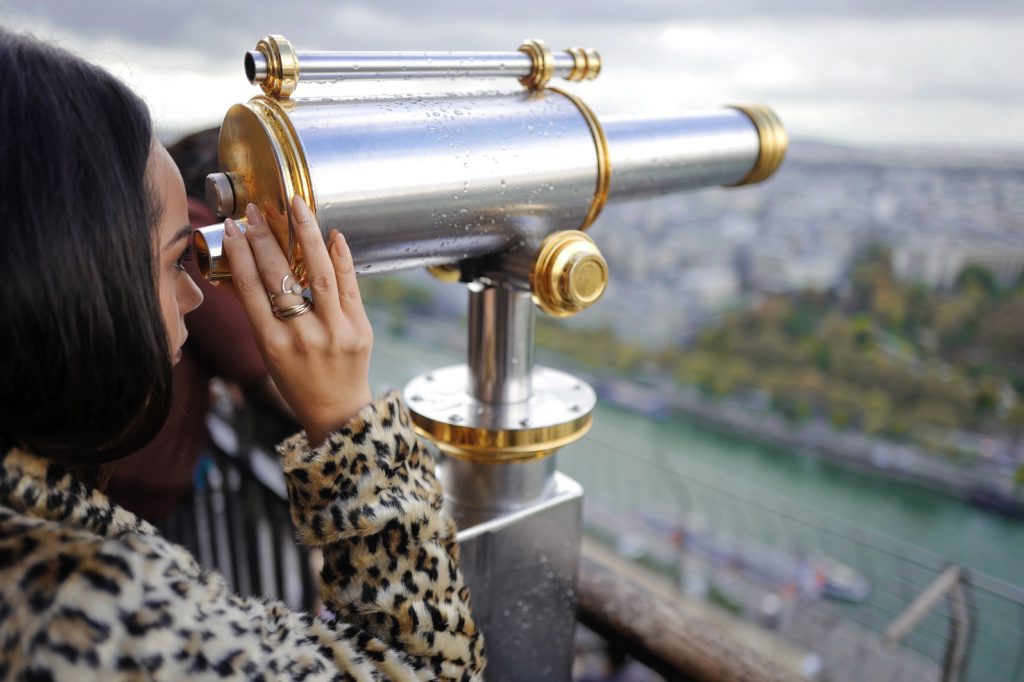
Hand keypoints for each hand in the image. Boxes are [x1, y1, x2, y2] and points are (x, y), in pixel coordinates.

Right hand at [221, 196, 372, 445]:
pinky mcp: (360, 329)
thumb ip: (260, 312)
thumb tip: (249, 262)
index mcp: (270, 343)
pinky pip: (350, 286)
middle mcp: (301, 336)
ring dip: (306, 235)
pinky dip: (342, 258)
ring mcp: (334, 332)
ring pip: (319, 274)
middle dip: (265, 237)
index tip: (233, 226)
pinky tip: (333, 234)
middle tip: (258, 210)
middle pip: (279, 275)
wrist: (338, 411)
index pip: (249, 287)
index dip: (239, 252)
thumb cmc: (296, 379)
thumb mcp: (267, 351)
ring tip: (297, 206)